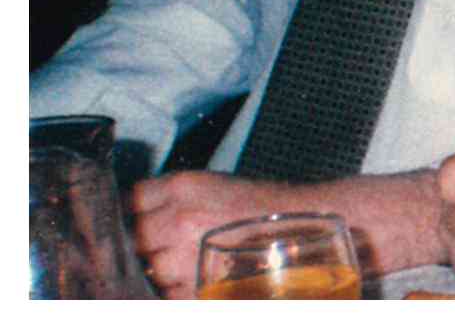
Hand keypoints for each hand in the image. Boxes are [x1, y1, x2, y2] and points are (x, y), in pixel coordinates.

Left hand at [130, 171, 284, 297]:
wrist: (302, 230)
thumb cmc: (262, 205)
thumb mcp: (213, 184)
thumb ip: (171, 195)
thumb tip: (137, 211)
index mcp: (183, 187)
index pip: (130, 200)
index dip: (132, 211)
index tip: (135, 217)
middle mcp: (179, 220)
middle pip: (132, 237)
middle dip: (145, 241)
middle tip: (166, 241)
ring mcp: (183, 258)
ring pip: (149, 268)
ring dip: (161, 268)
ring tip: (190, 259)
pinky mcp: (193, 289)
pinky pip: (167, 292)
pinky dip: (176, 287)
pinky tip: (198, 275)